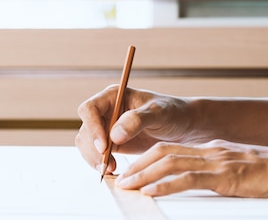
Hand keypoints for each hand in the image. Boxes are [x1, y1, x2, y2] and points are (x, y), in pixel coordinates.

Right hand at [75, 85, 192, 174]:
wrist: (182, 127)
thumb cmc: (172, 113)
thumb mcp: (159, 113)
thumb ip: (137, 120)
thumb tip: (114, 135)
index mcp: (113, 96)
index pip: (89, 109)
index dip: (92, 127)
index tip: (104, 146)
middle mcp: (105, 110)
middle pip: (85, 129)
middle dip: (93, 148)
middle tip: (108, 165)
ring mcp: (106, 127)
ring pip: (86, 143)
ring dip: (94, 158)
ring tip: (111, 169)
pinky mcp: (109, 142)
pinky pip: (94, 153)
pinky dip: (99, 163)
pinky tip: (113, 169)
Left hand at [115, 139, 267, 197]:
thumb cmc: (267, 172)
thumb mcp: (233, 165)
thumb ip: (212, 169)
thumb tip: (191, 178)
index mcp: (208, 148)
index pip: (168, 149)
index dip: (145, 159)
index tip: (130, 170)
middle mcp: (207, 151)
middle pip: (162, 153)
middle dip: (138, 166)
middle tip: (120, 179)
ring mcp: (214, 162)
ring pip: (169, 163)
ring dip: (144, 175)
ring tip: (127, 185)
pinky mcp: (223, 177)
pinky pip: (188, 179)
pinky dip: (165, 185)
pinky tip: (151, 191)